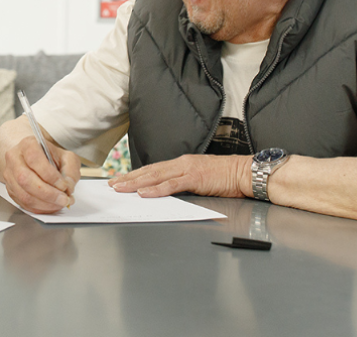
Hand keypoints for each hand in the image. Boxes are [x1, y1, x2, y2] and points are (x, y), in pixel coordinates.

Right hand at [2, 136, 79, 213]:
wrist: (33, 158)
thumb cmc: (49, 156)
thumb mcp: (66, 157)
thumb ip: (70, 170)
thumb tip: (68, 188)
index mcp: (27, 145)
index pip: (35, 159)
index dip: (50, 175)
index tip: (63, 185)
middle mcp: (14, 158)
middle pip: (25, 179)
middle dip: (48, 193)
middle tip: (63, 199)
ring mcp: (10, 175)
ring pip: (23, 194)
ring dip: (45, 203)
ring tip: (59, 203)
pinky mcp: (10, 189)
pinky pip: (23, 203)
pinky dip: (40, 208)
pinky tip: (51, 206)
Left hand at [108, 154, 252, 198]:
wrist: (244, 172)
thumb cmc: (225, 176)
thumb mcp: (199, 177)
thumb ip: (184, 181)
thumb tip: (167, 190)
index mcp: (181, 163)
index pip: (153, 169)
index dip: (135, 174)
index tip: (120, 179)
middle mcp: (180, 163)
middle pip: (149, 171)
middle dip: (129, 178)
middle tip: (112, 184)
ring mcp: (187, 169)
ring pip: (155, 176)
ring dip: (136, 183)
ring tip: (121, 188)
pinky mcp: (195, 178)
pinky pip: (171, 185)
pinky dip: (155, 189)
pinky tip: (143, 193)